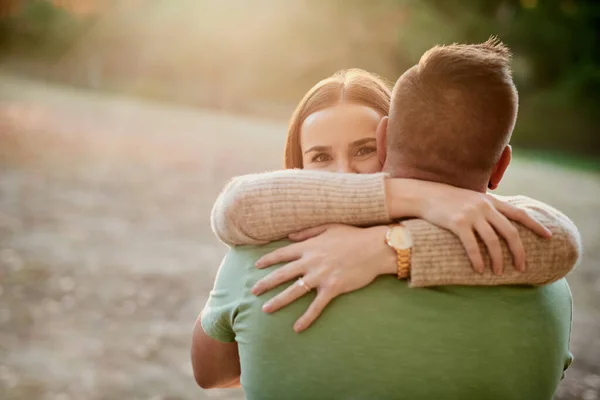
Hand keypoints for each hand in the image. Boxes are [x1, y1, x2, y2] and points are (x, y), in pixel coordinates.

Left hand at [251, 224, 393, 332]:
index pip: (282, 254)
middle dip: (265, 283)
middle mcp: (311, 261)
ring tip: (266, 309)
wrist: (375, 247)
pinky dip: (306, 318)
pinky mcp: (332, 288)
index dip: (268, 260)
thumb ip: (307, 232)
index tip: (256, 266)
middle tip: (253, 291)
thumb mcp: (329, 227)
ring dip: (278, 301)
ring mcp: (320, 276)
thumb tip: (289, 236)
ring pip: (294, 291)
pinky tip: (297, 327)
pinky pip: (316, 306)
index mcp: (309, 246)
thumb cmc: (354, 236)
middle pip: (282, 274)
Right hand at [413, 182, 551, 273]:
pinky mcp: (457, 223)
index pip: (519, 214)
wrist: (425, 195)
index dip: (535, 225)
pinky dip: (477, 259)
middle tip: (522, 267)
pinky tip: (480, 269)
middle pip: (510, 232)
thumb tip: (499, 223)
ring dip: (498, 259)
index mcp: (491, 201)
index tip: (548, 236)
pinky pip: (472, 245)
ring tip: (499, 272)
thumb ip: (487, 208)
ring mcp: (471, 215)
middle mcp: (484, 207)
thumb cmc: (448, 200)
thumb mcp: (472, 199)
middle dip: (518, 252)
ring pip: (492, 241)